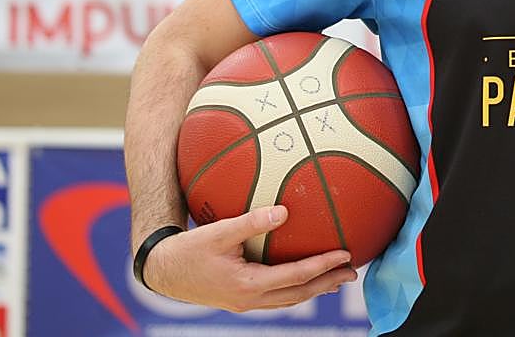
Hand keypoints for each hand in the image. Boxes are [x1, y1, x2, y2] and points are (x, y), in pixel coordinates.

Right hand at [142, 205, 357, 311]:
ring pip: (288, 300)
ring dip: (315, 289)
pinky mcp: (239, 299)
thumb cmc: (188, 250)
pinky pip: (276, 296)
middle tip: (353, 271)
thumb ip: (251, 221)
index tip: (345, 254)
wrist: (161, 271)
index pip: (295, 277)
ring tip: (336, 278)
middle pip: (298, 295)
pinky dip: (295, 288)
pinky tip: (302, 278)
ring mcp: (244, 303)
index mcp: (247, 284)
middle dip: (327, 283)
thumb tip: (284, 211)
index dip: (322, 266)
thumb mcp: (218, 232)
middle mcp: (249, 299)